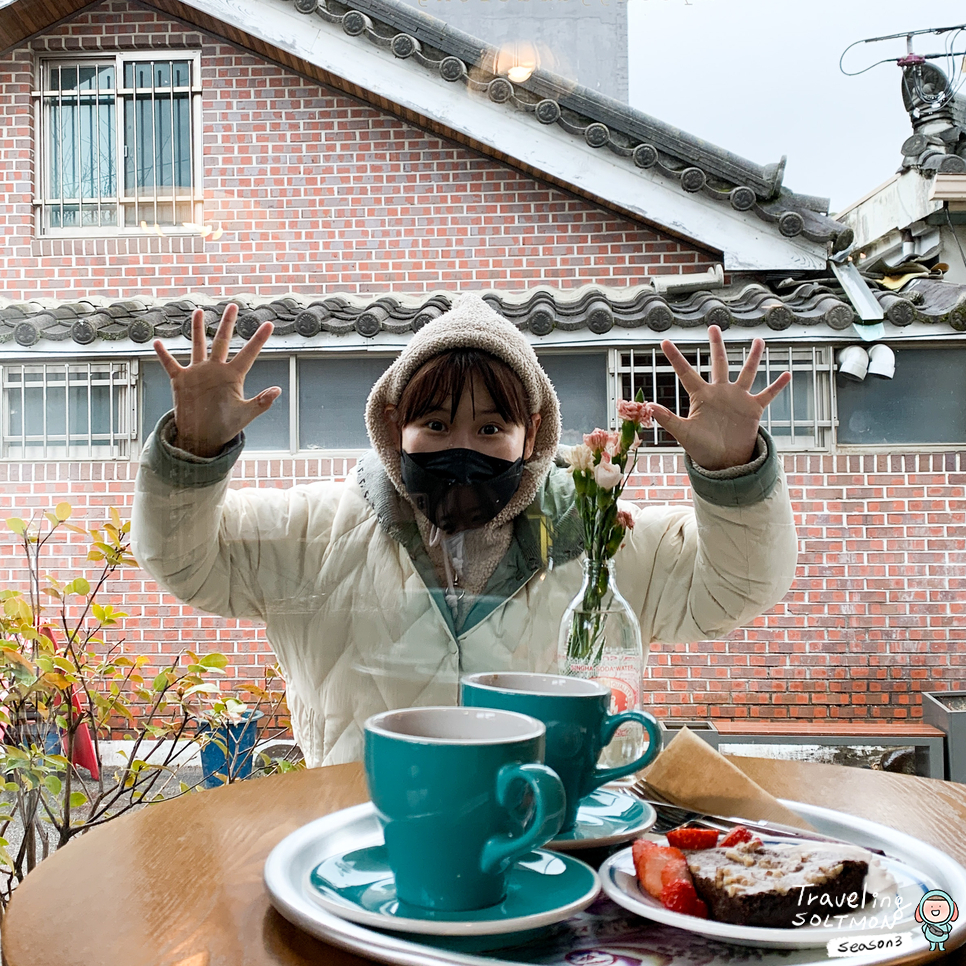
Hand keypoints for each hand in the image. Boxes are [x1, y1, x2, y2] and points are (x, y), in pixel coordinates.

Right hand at [153, 304, 280, 457]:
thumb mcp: (245, 415)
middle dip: (228, 324)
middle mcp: (216, 370)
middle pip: (222, 341)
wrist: (203, 438)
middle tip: (233, 306)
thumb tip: (278, 390)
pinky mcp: (181, 380)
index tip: (269, 324)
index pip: (249, 353)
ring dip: (198, 329)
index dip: (259, 339)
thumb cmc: (226, 427)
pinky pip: (170, 364)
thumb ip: (261, 402)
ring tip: (199, 312)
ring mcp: (198, 373)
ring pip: (198, 345)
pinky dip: (163, 354)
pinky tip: (157, 342)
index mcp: (233, 376)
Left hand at [650, 326, 790, 470]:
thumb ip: (667, 419)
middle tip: (714, 327)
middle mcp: (720, 392)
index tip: (664, 341)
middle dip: (717, 346)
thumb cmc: (701, 448)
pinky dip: (777, 386)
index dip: (675, 357)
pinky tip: (787, 374)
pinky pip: (768, 394)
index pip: (686, 372)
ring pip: (747, 373)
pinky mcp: (753, 409)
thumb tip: (648, 406)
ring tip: (759, 340)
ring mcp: (738, 399)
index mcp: (701, 396)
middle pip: (719, 363)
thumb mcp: (683, 433)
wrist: (723, 462)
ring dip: (754, 357)